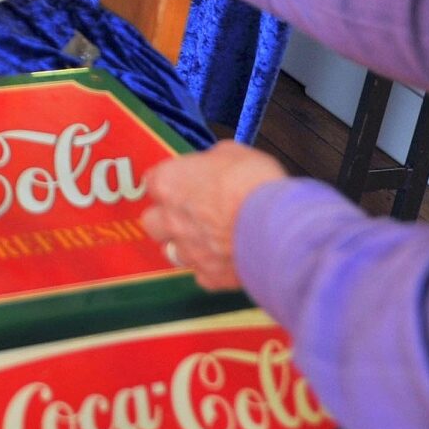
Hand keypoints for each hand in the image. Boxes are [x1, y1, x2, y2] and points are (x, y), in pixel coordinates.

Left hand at [142, 142, 288, 289]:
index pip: (153, 182)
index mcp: (170, 183)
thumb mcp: (233, 152)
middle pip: (152, 221)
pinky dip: (212, 268)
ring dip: (186, 246)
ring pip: (172, 252)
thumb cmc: (253, 184)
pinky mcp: (210, 276)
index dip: (171, 182)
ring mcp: (188, 251)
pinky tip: (229, 259)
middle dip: (167, 218)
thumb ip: (213, 160)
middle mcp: (171, 220)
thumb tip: (215, 164)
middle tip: (191, 213)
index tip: (182, 182)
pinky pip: (203, 275)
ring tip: (210, 240)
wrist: (276, 226)